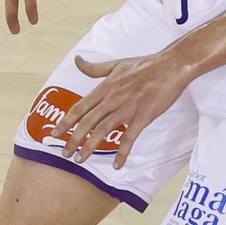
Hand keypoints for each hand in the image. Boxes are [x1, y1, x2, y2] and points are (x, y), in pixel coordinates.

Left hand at [54, 47, 191, 165]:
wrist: (171, 66)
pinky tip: (117, 164)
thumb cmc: (144, 65)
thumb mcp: (116, 64)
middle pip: (87, 122)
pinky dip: (122, 152)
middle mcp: (112, 99)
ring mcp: (127, 109)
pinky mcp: (143, 117)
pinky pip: (130, 138)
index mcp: (105, 88)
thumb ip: (94, 68)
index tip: (54, 133)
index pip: (80, 107)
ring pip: (103, 131)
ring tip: (81, 159)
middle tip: (65, 153)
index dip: (66, 122)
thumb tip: (77, 60)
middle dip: (73, 139)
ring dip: (90, 147)